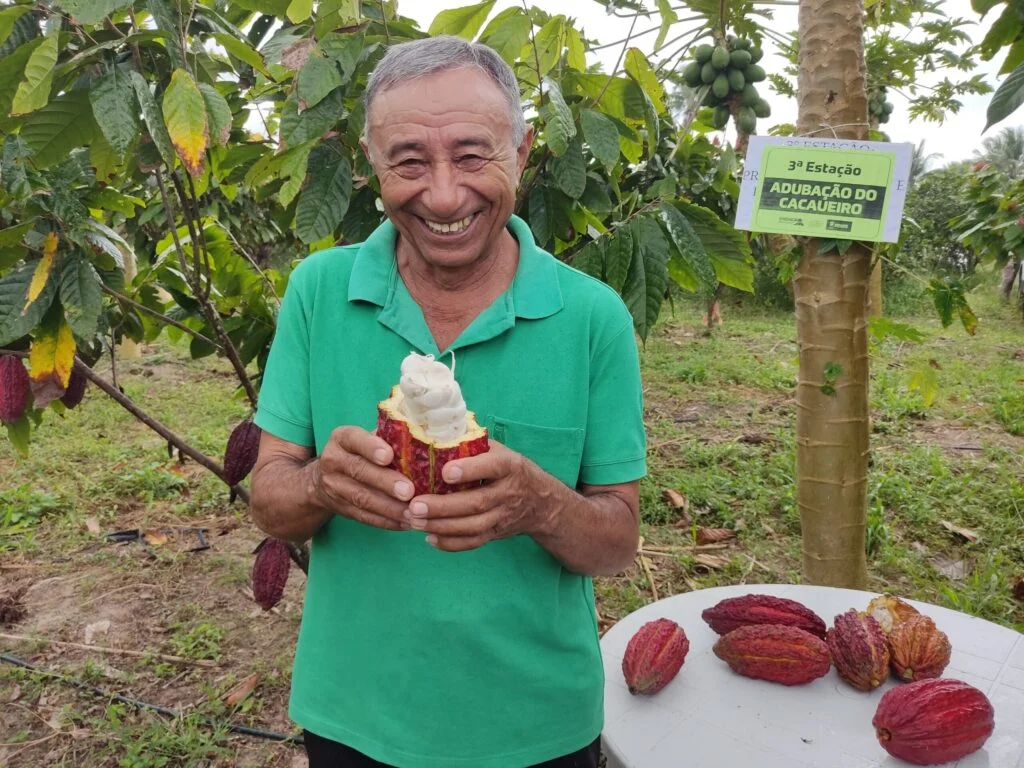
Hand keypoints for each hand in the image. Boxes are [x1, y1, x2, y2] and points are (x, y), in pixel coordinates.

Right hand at [311, 426, 415, 530]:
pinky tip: (405, 522)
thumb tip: (420, 444)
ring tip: (412, 511)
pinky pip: (365, 517)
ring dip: (389, 508)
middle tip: (408, 491)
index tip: (389, 456)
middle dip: (386, 482)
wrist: (325, 478)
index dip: (371, 448)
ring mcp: (335, 487)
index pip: (355, 440)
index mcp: (342, 438)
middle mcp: (334, 461)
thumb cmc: (360, 452)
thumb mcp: (367, 438)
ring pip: (362, 498)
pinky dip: (387, 521)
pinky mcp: (341, 508)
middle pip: (359, 471)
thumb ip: (388, 439)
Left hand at [403, 441, 551, 551]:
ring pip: (473, 526)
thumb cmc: (510, 469)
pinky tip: (429, 538)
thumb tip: (436, 432)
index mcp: (509, 466)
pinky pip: (474, 542)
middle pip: (477, 502)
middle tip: (414, 505)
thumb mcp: (500, 451)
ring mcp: (503, 516)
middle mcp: (508, 492)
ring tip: (415, 521)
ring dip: (442, 526)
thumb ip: (474, 445)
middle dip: (443, 506)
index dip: (469, 470)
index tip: (445, 472)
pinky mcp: (496, 533)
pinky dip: (451, 544)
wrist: (542, 502)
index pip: (491, 467)